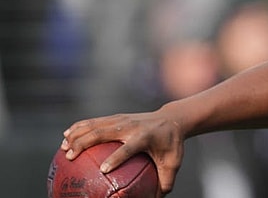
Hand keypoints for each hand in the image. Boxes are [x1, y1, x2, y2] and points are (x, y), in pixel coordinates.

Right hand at [60, 109, 185, 195]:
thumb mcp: (173, 163)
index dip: (116, 158)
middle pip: (105, 132)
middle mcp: (132, 126)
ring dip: (77, 134)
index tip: (103, 170)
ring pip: (96, 124)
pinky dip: (79, 126)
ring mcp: (123, 119)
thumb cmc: (171, 145)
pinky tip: (66, 135)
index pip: (129, 148)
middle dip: (85, 143)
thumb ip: (165, 182)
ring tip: (63, 147)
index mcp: (146, 137)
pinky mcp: (117, 117)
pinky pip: (95, 121)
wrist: (172, 119)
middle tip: (70, 156)